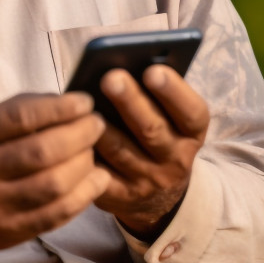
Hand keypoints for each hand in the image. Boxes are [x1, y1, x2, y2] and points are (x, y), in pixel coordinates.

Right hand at [0, 92, 110, 262]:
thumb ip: (11, 114)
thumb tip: (63, 101)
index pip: (20, 117)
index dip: (58, 107)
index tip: (83, 100)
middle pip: (41, 152)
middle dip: (79, 134)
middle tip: (97, 123)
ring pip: (52, 185)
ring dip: (84, 164)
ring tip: (95, 149)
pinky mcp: (6, 233)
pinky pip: (53, 216)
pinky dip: (82, 196)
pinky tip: (96, 179)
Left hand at [93, 64, 208, 238]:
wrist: (160, 195)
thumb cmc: (160, 135)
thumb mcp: (172, 119)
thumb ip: (156, 96)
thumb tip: (125, 65)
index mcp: (192, 133)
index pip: (191, 113)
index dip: (173, 91)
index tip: (152, 70)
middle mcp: (175, 159)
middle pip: (152, 130)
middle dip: (130, 102)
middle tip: (110, 77)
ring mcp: (148, 181)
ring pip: (121, 152)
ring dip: (102, 128)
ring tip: (85, 105)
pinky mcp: (120, 197)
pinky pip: (99, 176)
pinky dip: (86, 154)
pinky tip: (71, 134)